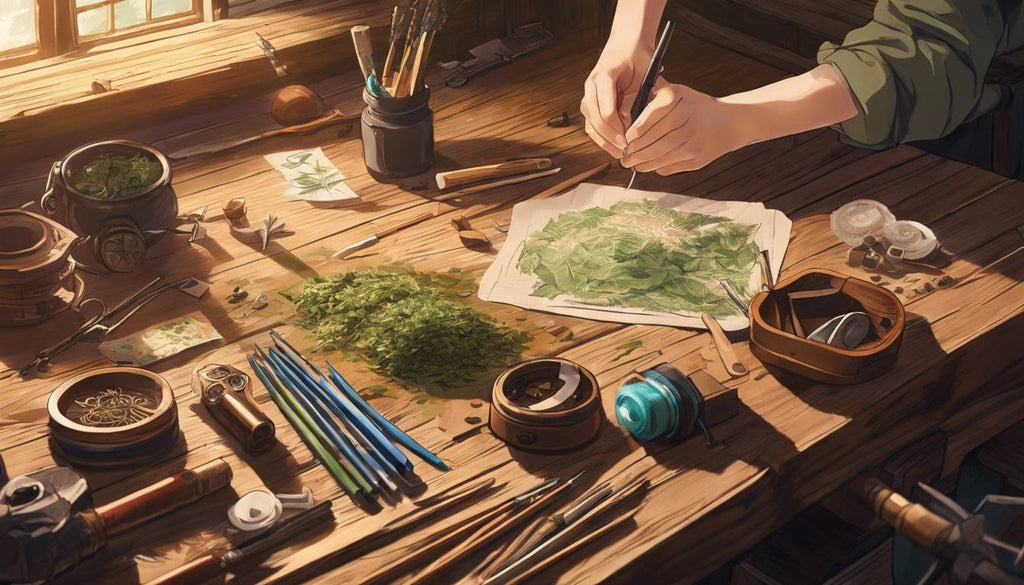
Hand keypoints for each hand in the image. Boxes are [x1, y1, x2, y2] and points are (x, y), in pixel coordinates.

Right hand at [580, 41, 653, 158]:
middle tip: (624, 151)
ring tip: (618, 152)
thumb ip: (640, 99)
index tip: (629, 141)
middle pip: (595, 119)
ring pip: (590, 122)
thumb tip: (633, 125)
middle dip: (610, 138)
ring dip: (603, 140)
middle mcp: (592, 84)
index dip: (617, 129)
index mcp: (605, 75)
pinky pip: (591, 122)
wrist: (627, 44)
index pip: (606, 110)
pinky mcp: (590, 99)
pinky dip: (600, 136)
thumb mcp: (646, 75)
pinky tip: (612, 145)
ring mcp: (588, 92)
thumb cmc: (639, 57)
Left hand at [620, 81, 745, 174]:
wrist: (729, 121)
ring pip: (658, 156)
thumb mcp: (676, 94)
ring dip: (641, 163)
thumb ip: (652, 101)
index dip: (632, 134)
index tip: (624, 140)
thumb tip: (623, 122)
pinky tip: (648, 166)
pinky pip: (670, 166)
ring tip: (632, 164)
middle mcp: (685, 118)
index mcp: (676, 99)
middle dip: (633, 152)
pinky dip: (656, 167)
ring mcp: (692, 139)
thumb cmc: (694, 107)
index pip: (646, 120)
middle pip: (651, 141)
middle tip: (624, 157)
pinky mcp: (697, 157)